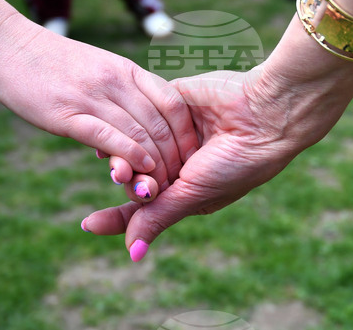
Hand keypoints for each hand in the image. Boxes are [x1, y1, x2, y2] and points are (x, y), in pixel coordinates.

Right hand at [0, 14, 198, 188]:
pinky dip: (128, 155)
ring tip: (162, 187)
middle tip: (180, 182)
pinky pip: (108, 136)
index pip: (173, 102)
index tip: (191, 157)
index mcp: (127, 70)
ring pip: (139, 133)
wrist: (8, 45)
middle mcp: (115, 81)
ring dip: (155, 164)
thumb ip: (122, 92)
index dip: (186, 133)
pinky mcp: (67, 113)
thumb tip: (141, 126)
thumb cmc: (52, 62)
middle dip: (175, 156)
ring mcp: (92, 96)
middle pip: (161, 123)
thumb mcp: (99, 68)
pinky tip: (137, 171)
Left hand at [82, 33, 352, 260]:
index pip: (142, 205)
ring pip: (135, 142)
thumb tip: (131, 253)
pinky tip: (122, 126)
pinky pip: (143, 110)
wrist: (265, 115)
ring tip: (121, 160)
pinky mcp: (172, 100)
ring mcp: (174, 131)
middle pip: (135, 173)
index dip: (117, 216)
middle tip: (121, 176)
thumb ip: (158, 217)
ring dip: (128, 153)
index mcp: (186, 189)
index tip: (88, 224)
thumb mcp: (194, 195)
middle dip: (126, 178)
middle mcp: (178, 161)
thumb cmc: (237, 163)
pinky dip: (135, 120)